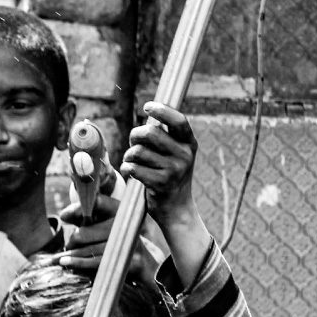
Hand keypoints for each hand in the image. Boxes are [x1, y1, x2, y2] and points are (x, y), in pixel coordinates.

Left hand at [57, 194, 166, 285]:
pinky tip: (66, 262)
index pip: (99, 203)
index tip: (64, 215)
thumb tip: (65, 215)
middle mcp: (128, 223)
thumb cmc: (125, 246)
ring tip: (60, 259)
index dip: (79, 208)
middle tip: (68, 246)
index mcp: (123, 210)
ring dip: (72, 254)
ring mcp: (131, 242)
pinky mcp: (131, 260)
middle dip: (74, 240)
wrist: (154, 269)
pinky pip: (98, 261)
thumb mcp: (111, 229)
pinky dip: (79, 262)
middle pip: (88, 230)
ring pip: (90, 247)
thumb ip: (91, 221)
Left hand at [120, 102, 197, 226]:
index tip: (147, 107)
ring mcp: (174, 170)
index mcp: (189, 143)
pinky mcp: (160, 184)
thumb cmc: (170, 175)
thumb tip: (149, 115)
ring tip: (132, 162)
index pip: (178, 120)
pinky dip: (127, 169)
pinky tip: (130, 173)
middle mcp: (185, 155)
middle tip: (133, 143)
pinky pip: (133, 167)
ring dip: (129, 156)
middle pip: (151, 133)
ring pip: (138, 151)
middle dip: (135, 136)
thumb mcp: (176, 154)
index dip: (162, 110)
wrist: (176, 209)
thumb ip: (165, 136)